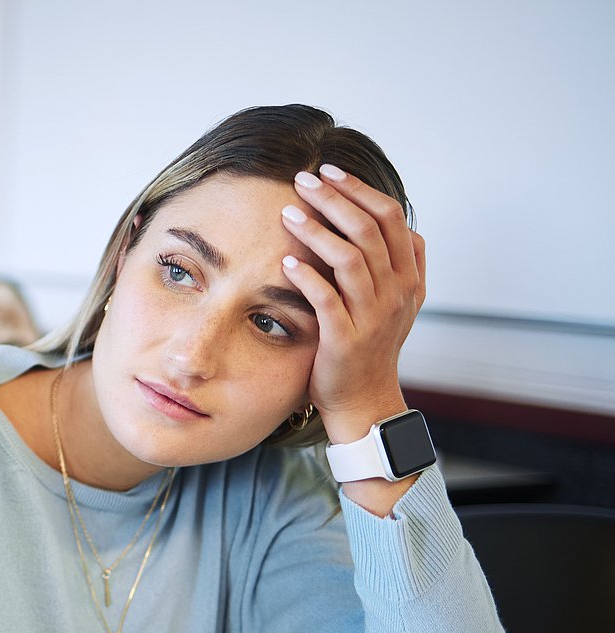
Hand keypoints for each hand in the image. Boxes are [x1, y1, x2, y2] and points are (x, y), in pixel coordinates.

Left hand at [280, 164, 425, 443]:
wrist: (365, 400)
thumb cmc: (372, 346)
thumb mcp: (400, 303)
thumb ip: (406, 265)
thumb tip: (407, 226)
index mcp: (408, 276)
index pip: (390, 217)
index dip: (360, 189)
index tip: (330, 171)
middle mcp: (396, 292)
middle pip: (370, 229)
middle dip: (335, 198)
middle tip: (303, 179)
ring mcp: (373, 316)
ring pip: (350, 259)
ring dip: (317, 231)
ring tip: (288, 211)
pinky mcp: (345, 338)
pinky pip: (327, 299)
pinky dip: (307, 276)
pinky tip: (286, 260)